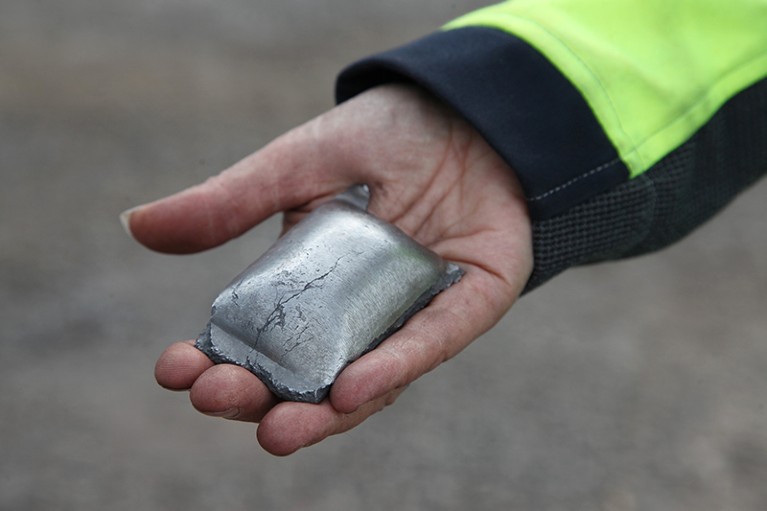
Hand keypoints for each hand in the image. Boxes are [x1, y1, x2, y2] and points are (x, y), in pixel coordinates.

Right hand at [125, 84, 532, 454]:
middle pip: (303, 373)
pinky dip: (391, 369)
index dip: (215, 358)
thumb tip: (137, 226)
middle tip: (215, 397)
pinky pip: (427, 346)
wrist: (469, 108)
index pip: (256, 337)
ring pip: (363, 383)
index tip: (174, 368)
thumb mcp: (299, 165)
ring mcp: (409, 316)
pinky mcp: (465, 308)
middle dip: (257, 395)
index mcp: (310, 283)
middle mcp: (357, 312)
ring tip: (275, 431)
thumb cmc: (384, 134)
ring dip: (321, 413)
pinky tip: (351, 389)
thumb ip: (231, 201)